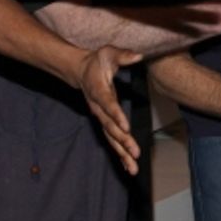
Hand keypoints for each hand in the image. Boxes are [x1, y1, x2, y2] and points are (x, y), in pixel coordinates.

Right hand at [76, 45, 143, 173]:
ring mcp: (100, 117)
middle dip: (123, 141)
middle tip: (135, 153)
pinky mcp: (105, 122)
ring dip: (122, 153)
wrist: (81, 71)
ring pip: (111, 137)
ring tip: (133, 168)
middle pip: (111, 127)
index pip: (108, 104)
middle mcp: (98, 108)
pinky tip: (129, 166)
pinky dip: (120, 153)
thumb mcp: (108, 53)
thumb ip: (123, 55)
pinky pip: (112, 140)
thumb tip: (139, 55)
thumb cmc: (97, 61)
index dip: (116, 115)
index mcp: (99, 91)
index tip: (125, 126)